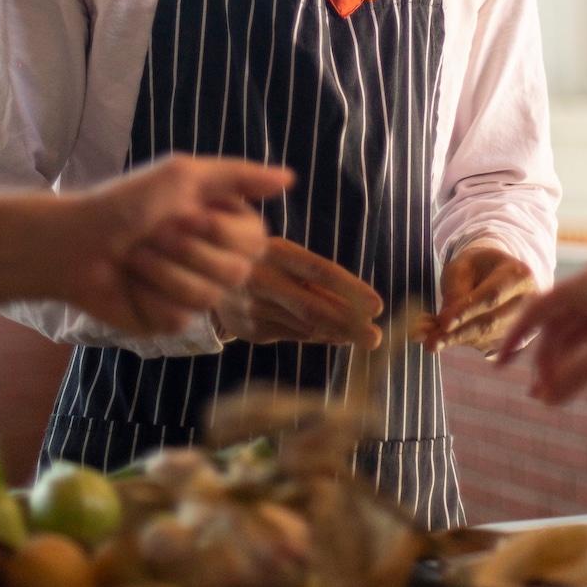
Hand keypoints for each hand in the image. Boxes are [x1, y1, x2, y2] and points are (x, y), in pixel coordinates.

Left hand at [61, 155, 291, 335]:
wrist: (76, 242)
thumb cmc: (127, 202)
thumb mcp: (183, 176)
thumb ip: (240, 176)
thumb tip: (290, 177)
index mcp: (226, 225)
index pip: (255, 242)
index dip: (218, 232)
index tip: (186, 214)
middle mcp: (216, 259)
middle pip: (235, 274)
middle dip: (185, 251)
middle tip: (153, 234)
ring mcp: (194, 293)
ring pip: (207, 298)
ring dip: (162, 272)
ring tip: (136, 257)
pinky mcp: (168, 320)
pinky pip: (178, 318)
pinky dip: (148, 296)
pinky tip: (130, 284)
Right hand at [212, 238, 383, 347]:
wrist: (209, 271)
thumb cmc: (266, 260)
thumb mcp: (287, 256)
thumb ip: (317, 278)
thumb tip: (360, 307)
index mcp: (275, 249)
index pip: (319, 270)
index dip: (350, 289)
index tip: (377, 306)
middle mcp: (261, 277)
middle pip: (312, 306)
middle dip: (349, 324)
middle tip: (375, 337)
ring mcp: (253, 306)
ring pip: (305, 326)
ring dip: (338, 333)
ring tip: (362, 336)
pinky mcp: (250, 328)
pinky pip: (294, 337)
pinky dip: (319, 337)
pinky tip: (336, 336)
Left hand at [423, 245, 536, 354]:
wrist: (496, 274)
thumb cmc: (478, 267)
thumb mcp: (462, 267)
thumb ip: (454, 291)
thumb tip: (442, 324)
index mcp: (518, 275)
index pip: (492, 295)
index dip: (468, 310)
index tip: (444, 322)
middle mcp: (527, 303)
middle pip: (490, 322)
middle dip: (458, 333)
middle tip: (431, 342)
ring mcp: (523, 324)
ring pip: (485, 337)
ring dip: (455, 340)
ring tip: (428, 338)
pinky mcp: (512, 341)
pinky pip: (483, 344)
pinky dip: (459, 342)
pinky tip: (440, 337)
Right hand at [496, 266, 586, 404]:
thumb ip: (578, 372)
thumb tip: (545, 399)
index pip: (538, 309)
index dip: (516, 337)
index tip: (500, 366)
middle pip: (555, 328)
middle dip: (544, 362)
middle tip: (539, 397)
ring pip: (574, 339)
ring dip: (563, 367)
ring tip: (553, 399)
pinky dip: (583, 366)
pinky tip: (575, 388)